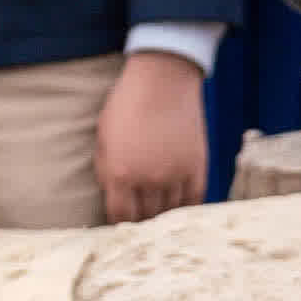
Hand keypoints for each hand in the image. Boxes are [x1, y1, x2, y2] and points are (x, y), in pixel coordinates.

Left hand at [96, 52, 207, 220]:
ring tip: (157, 214)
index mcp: (120, 173)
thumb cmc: (127, 103)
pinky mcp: (197, 167)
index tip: (120, 221)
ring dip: (161, 215)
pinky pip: (193, 201)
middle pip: (145, 218)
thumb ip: (105, 170)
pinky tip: (178, 208)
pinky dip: (185, 208)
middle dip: (139, 221)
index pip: (119, 215)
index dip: (118, 222)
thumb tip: (112, 194)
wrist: (163, 79)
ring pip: (169, 212)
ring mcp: (175, 175)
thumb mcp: (103, 136)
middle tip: (138, 219)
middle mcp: (148, 179)